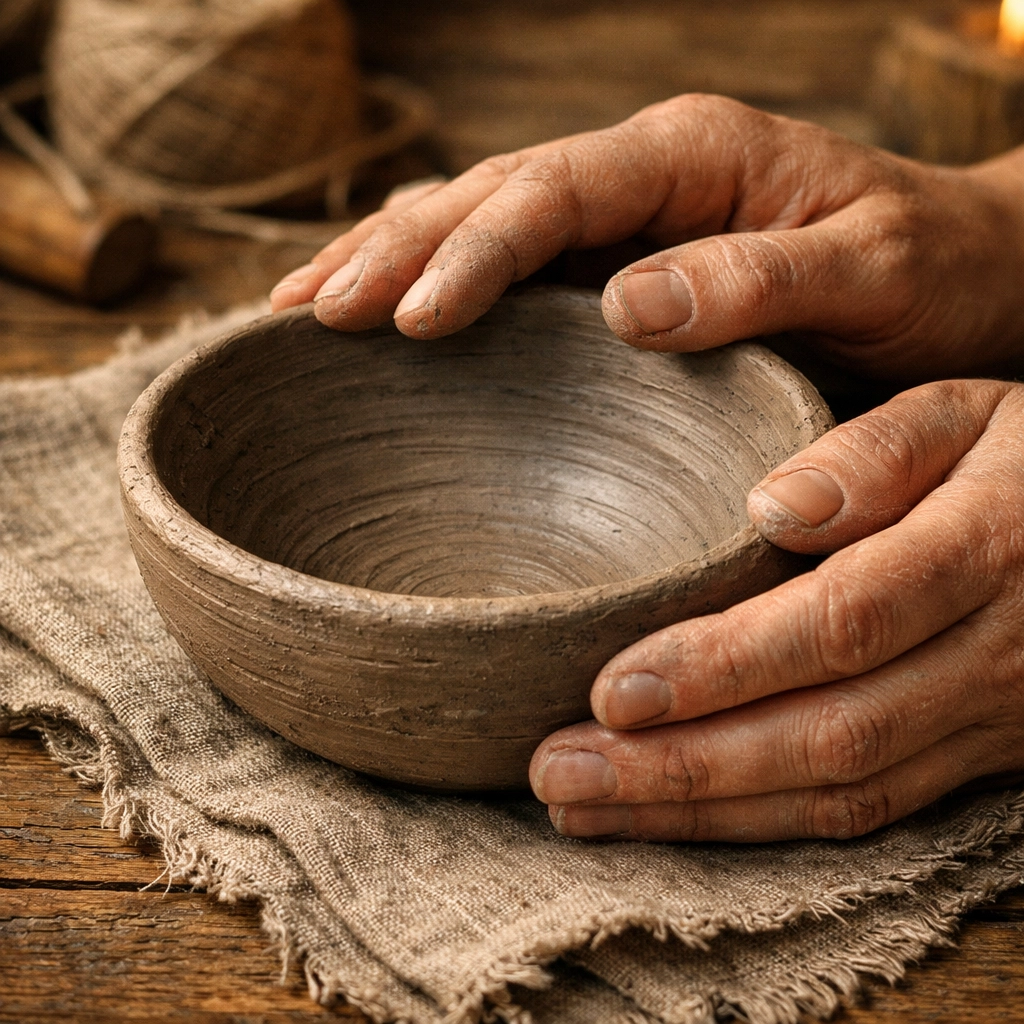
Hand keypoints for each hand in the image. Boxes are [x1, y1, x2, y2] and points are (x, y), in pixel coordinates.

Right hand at [271, 93, 1023, 379]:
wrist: (967, 279)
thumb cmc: (933, 277)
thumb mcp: (874, 270)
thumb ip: (758, 281)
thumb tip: (625, 306)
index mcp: (692, 157)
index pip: (550, 192)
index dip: (468, 252)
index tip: (401, 321)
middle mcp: (642, 175)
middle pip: (486, 196)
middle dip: (389, 253)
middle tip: (300, 312)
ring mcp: (623, 220)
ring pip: (477, 223)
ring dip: (386, 263)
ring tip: (298, 309)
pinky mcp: (615, 268)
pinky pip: (507, 266)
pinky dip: (433, 287)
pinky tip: (382, 317)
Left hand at [529, 380, 1023, 840]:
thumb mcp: (969, 414)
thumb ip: (879, 452)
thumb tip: (773, 505)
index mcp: (981, 550)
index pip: (836, 623)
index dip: (723, 668)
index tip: (610, 689)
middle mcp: (990, 655)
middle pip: (825, 733)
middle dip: (682, 767)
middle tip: (560, 774)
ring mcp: (988, 721)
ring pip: (839, 793)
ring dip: (703, 813)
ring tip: (585, 808)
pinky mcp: (976, 760)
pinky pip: (867, 813)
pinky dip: (761, 825)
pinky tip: (676, 820)